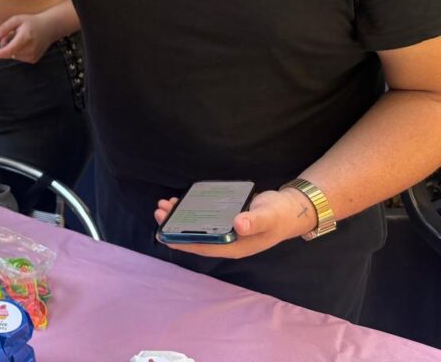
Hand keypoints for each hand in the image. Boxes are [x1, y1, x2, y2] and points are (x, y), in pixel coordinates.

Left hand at [0, 13, 55, 63]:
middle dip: (5, 45)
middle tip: (10, 35)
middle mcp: (30, 49)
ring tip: (18, 39)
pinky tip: (23, 44)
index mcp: (25, 38)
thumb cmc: (31, 22)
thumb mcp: (16, 20)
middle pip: (9, 53)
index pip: (8, 50)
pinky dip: (17, 52)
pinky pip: (19, 58)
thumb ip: (3, 29)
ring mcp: (32, 56)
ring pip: (13, 56)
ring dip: (11, 49)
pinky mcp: (33, 60)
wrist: (49, 28)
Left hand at [153, 187, 316, 258]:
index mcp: (235, 247)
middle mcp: (227, 242)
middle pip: (196, 238)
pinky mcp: (225, 220)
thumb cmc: (279, 215)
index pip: (204, 248)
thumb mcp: (269, 216)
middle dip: (175, 227)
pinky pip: (204, 219)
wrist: (290, 210)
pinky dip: (191, 211)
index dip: (183, 242)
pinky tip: (181, 201)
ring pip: (198, 228)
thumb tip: (238, 224)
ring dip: (180, 218)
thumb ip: (256, 221)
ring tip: (164, 205)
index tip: (163, 233)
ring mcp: (226, 232)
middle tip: (159, 211)